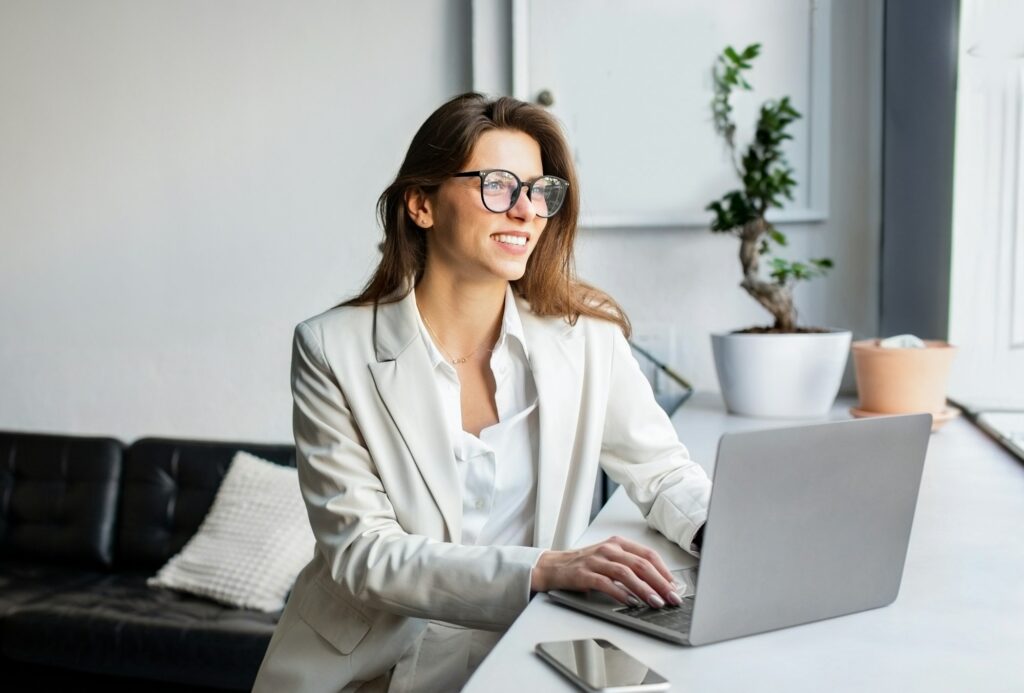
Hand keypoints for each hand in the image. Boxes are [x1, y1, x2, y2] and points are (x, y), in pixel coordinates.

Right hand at [530, 536, 682, 608]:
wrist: (554, 566)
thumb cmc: (586, 565)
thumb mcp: (610, 559)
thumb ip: (631, 567)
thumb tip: (659, 585)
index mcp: (619, 543)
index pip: (648, 555)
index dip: (664, 571)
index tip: (675, 587)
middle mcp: (609, 549)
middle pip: (641, 564)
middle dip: (660, 583)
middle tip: (672, 598)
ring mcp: (596, 560)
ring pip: (626, 573)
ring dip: (644, 590)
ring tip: (655, 602)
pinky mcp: (584, 574)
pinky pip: (606, 583)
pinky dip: (620, 593)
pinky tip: (630, 603)